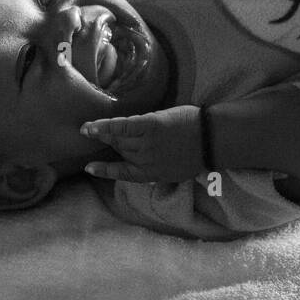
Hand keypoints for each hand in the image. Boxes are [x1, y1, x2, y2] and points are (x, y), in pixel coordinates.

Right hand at [80, 105, 204, 183]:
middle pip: (121, 150)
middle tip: (93, 137)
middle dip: (108, 145)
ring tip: (87, 130)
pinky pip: (122, 127)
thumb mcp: (178, 168)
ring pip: (119, 139)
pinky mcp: (149, 126)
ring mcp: (146, 143)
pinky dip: (105, 126)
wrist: (212, 139)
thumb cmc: (199, 152)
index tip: (90, 169)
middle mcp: (146, 160)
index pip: (124, 173)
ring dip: (102, 134)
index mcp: (153, 173)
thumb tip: (147, 157)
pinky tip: (92, 126)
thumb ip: (160, 164)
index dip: (105, 171)